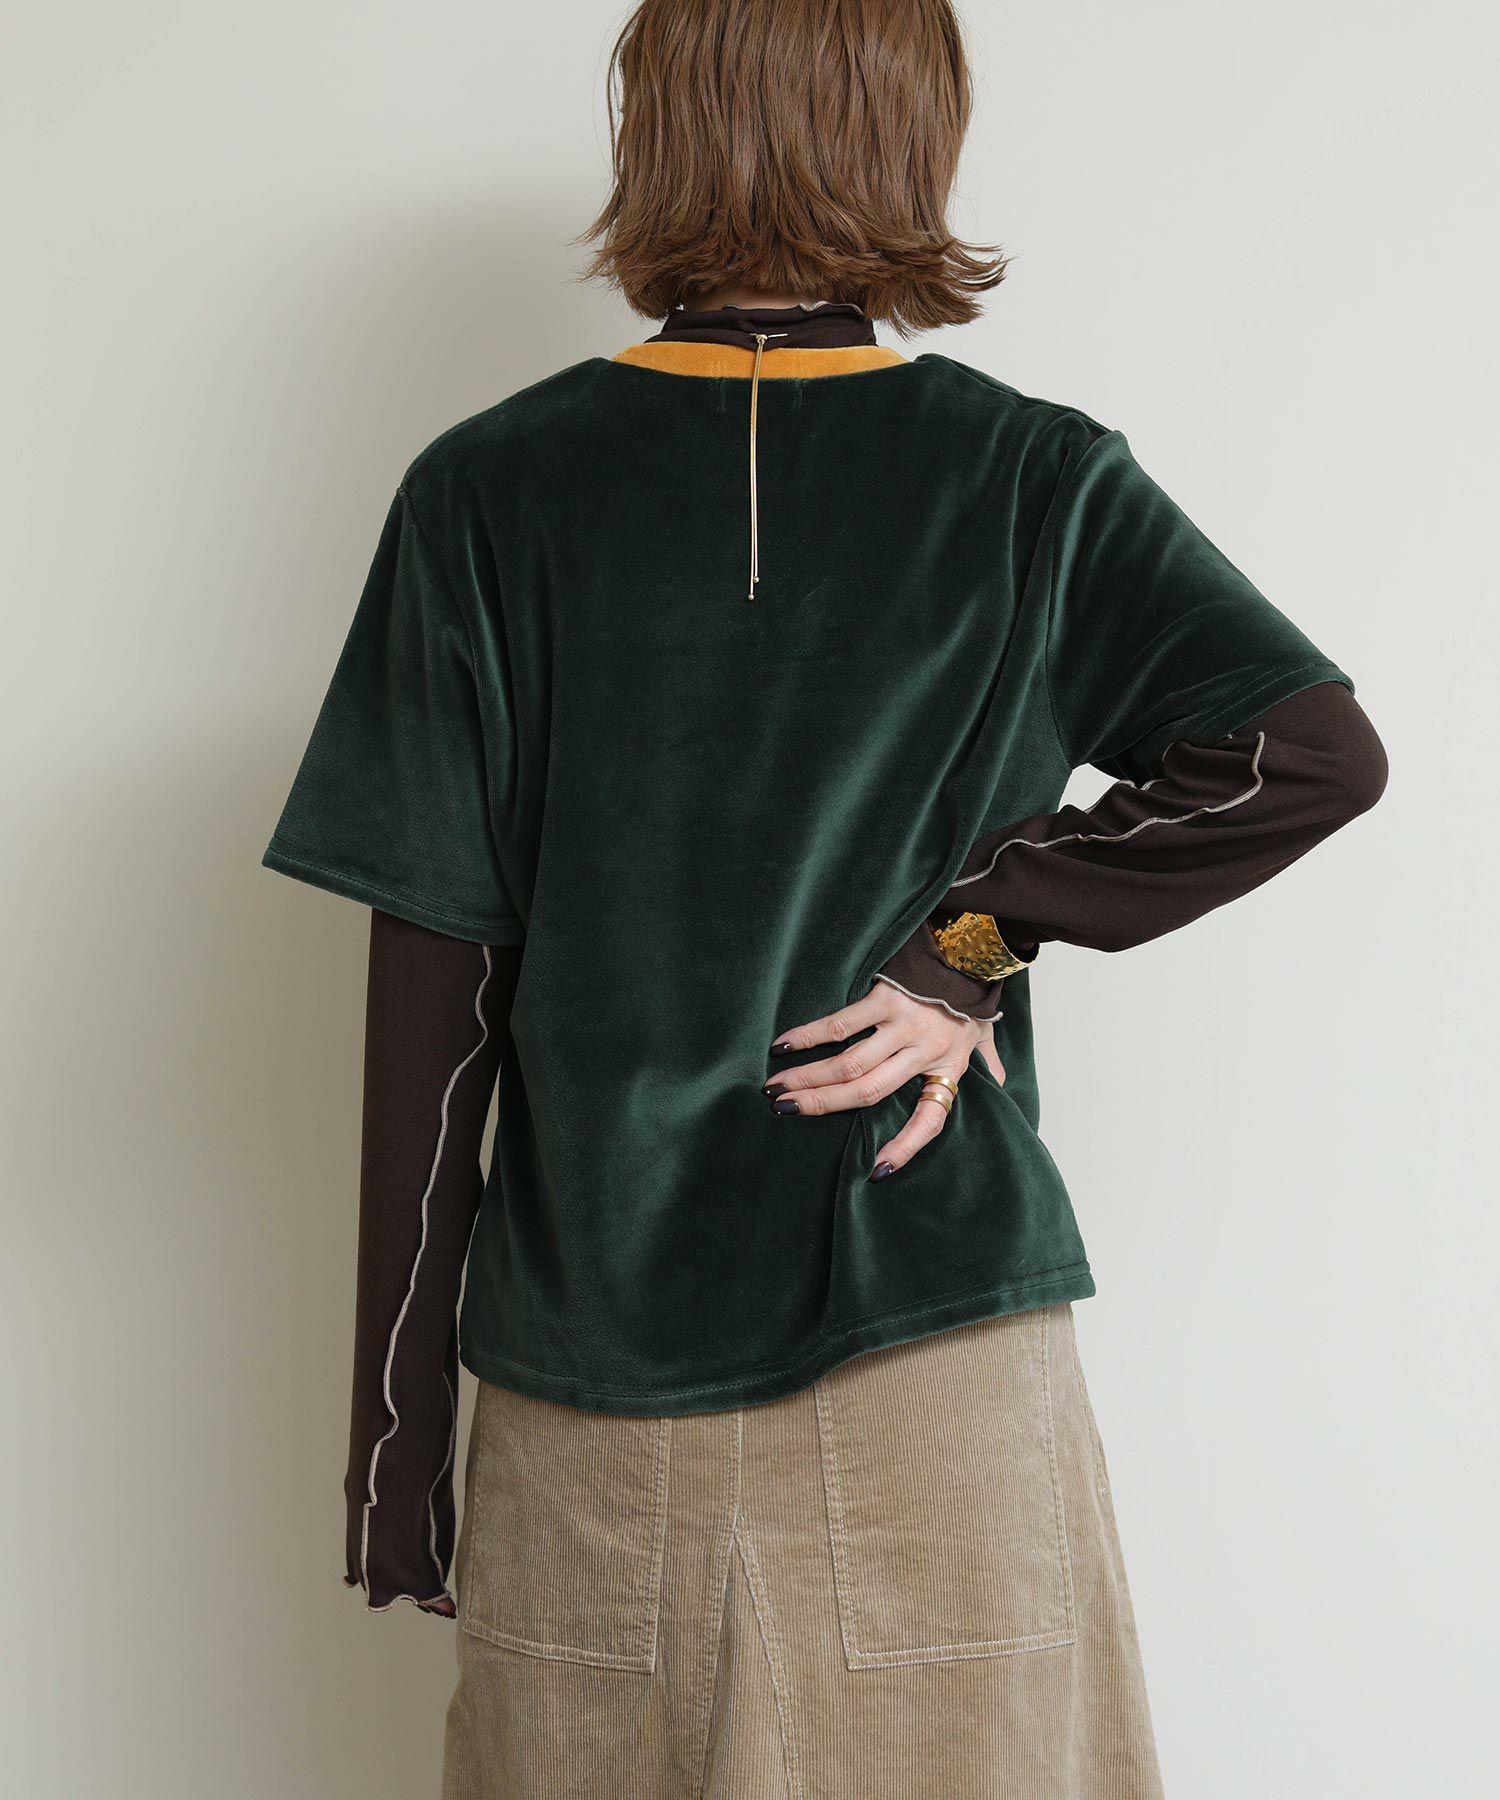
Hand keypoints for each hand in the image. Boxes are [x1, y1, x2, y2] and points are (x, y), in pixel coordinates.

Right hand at [766, 983, 1004, 1178]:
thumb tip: (1003, 1083)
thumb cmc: (972, 992)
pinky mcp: (886, 999)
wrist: (971, 946)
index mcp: (948, 1067)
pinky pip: (841, 1024)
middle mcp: (924, 1052)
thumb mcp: (985, 1030)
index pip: (930, 1120)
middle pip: (868, 1091)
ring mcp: (903, 1026)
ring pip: (849, 1064)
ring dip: (808, 1077)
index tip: (878, 1171)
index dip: (906, 1147)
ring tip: (777, 1088)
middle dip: (823, 1105)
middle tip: (786, 1112)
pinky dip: (809, 1036)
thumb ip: (990, 1059)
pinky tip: (784, 1046)